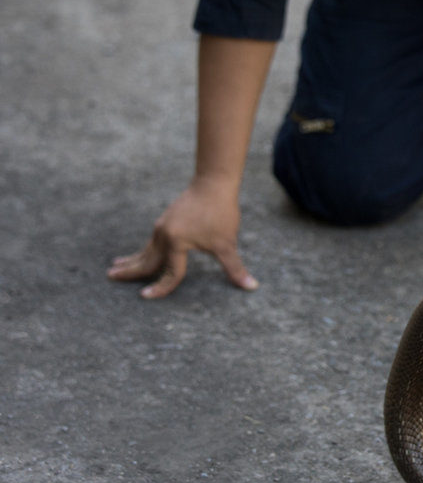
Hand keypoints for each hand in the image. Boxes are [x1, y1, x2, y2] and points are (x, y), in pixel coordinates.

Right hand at [107, 179, 257, 298]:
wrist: (213, 184)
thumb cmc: (221, 214)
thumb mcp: (227, 244)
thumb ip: (235, 268)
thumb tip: (252, 287)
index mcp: (176, 243)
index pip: (170, 272)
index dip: (162, 287)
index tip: (147, 297)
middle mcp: (163, 235)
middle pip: (146, 260)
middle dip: (130, 272)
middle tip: (111, 278)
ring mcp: (162, 227)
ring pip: (145, 250)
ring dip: (131, 260)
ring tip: (115, 268)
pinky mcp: (165, 222)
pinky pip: (150, 242)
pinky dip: (142, 251)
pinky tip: (137, 255)